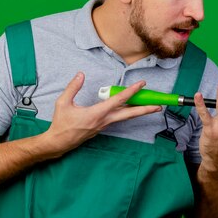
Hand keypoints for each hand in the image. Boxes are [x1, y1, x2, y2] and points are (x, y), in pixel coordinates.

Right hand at [42, 72, 161, 157]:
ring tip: (150, 107)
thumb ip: (73, 88)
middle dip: (144, 109)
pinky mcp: (101, 128)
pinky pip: (117, 119)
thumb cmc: (61, 123)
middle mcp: (104, 121)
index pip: (118, 100)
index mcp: (96, 113)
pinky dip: (126, 113)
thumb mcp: (63, 103)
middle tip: (158, 105)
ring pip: (124, 117)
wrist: (59, 142)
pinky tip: (130, 109)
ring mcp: (104, 126)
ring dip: (138, 112)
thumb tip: (81, 75)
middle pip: (129, 114)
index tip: (141, 84)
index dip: (131, 91)